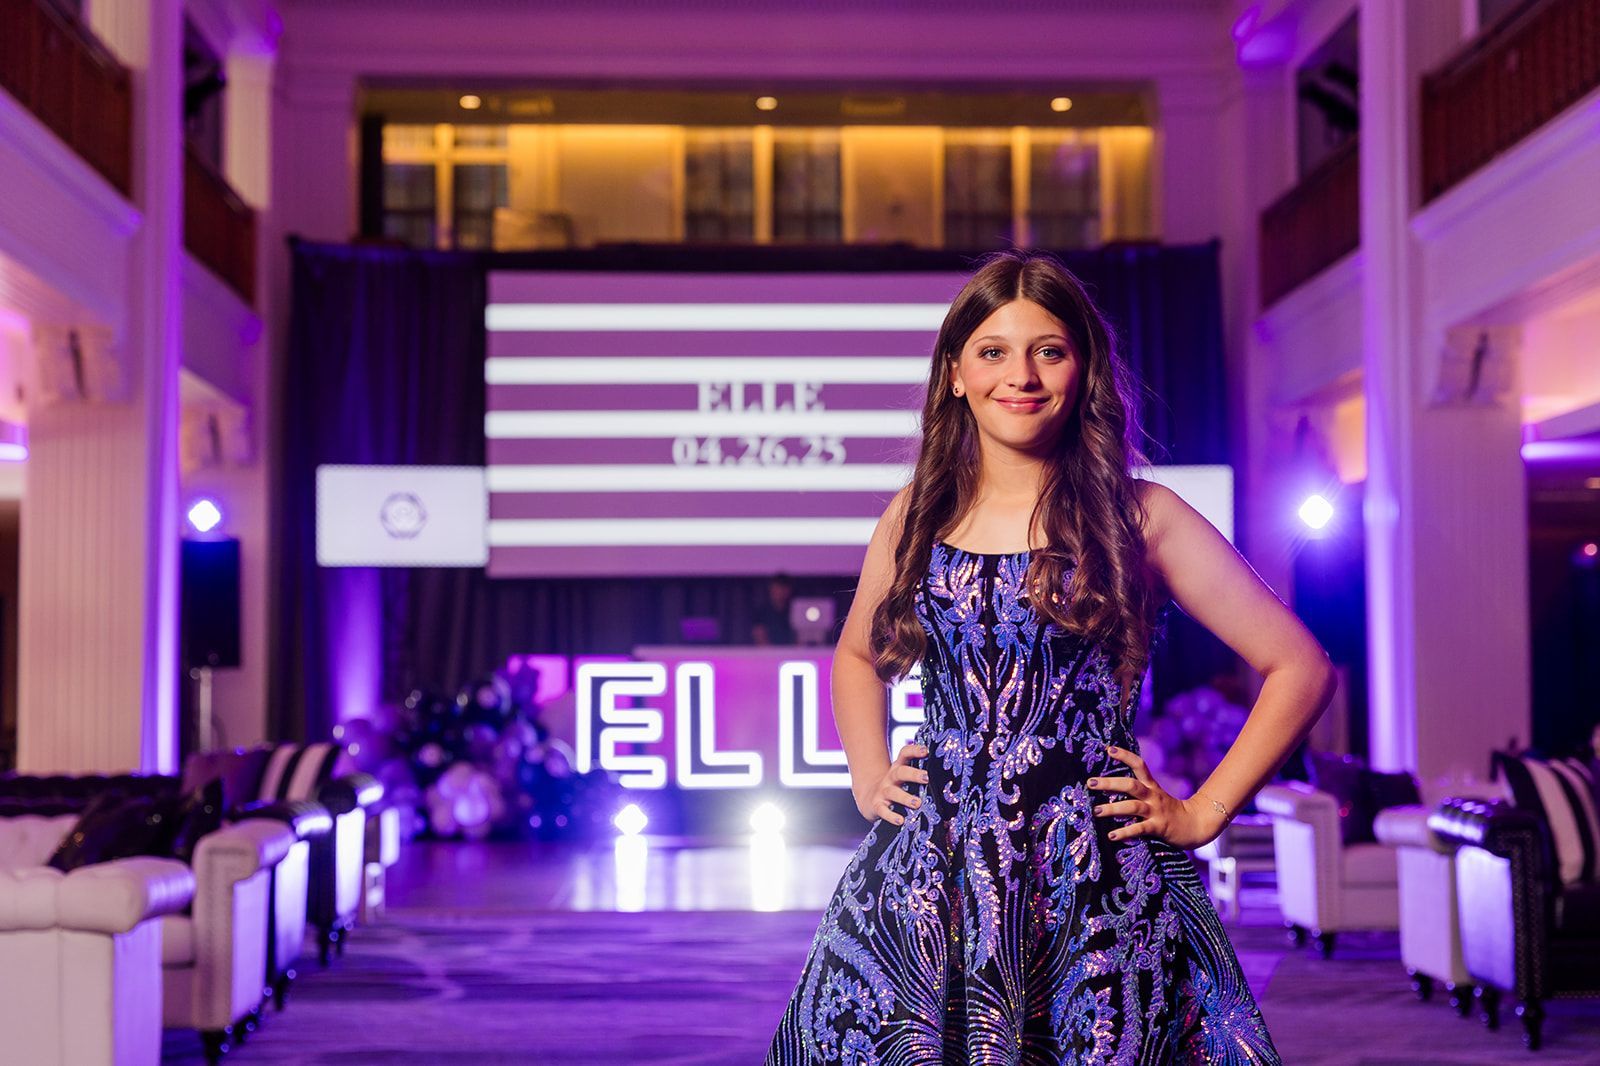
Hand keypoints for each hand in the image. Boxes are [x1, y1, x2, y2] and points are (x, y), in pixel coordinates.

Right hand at [853, 742, 928, 824]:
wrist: (870, 799)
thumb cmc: (896, 788)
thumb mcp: (904, 778)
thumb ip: (919, 776)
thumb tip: (945, 779)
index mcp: (899, 768)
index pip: (905, 754)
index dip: (914, 750)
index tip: (926, 751)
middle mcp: (890, 778)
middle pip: (900, 772)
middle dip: (913, 774)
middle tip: (926, 777)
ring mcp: (883, 792)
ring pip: (893, 792)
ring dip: (905, 798)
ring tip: (917, 803)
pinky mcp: (877, 806)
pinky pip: (883, 810)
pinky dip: (891, 816)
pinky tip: (900, 820)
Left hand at [1087, 744, 1226, 848]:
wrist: (1196, 826)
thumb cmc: (1170, 812)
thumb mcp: (1155, 797)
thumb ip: (1137, 793)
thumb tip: (1108, 789)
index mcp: (1152, 786)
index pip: (1140, 765)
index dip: (1125, 756)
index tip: (1109, 749)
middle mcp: (1153, 796)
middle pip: (1131, 785)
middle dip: (1110, 783)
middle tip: (1090, 782)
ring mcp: (1156, 812)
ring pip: (1133, 807)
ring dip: (1113, 808)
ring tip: (1096, 811)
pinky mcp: (1159, 828)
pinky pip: (1140, 829)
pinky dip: (1125, 832)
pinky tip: (1112, 835)